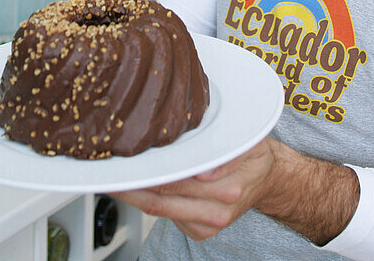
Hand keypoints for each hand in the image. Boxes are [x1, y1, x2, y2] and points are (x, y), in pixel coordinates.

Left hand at [113, 138, 275, 240]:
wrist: (266, 179)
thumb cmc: (252, 155)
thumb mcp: (249, 141)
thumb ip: (227, 153)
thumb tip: (205, 171)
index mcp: (228, 188)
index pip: (176, 181)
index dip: (148, 173)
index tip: (126, 165)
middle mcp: (217, 210)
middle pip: (161, 198)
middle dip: (131, 185)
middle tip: (106, 171)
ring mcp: (208, 224)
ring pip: (159, 209)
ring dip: (133, 194)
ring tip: (112, 177)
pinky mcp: (200, 232)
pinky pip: (167, 216)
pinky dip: (149, 201)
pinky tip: (136, 186)